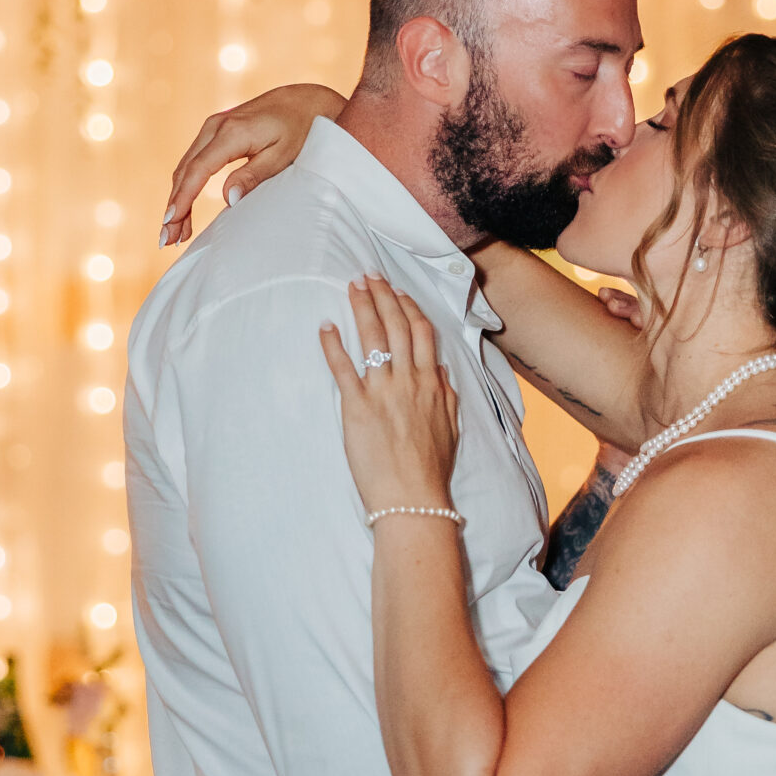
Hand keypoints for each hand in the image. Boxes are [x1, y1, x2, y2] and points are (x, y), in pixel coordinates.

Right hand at [160, 84, 345, 247]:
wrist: (304, 101)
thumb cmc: (299, 130)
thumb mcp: (282, 155)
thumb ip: (253, 175)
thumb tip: (229, 199)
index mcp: (232, 133)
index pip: (198, 170)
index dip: (183, 198)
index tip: (171, 221)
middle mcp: (216, 127)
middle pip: (185, 171)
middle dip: (174, 206)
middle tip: (167, 239)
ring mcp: (213, 127)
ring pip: (185, 167)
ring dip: (177, 198)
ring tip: (174, 231)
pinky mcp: (214, 131)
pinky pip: (193, 161)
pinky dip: (185, 185)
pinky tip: (183, 207)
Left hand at [320, 275, 460, 519]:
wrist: (414, 500)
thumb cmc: (431, 470)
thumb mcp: (451, 429)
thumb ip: (447, 397)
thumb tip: (440, 373)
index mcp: (432, 384)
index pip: (422, 333)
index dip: (408, 307)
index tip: (398, 291)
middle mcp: (410, 381)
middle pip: (396, 325)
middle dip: (382, 296)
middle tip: (369, 275)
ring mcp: (383, 392)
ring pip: (373, 338)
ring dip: (362, 308)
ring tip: (352, 287)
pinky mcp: (358, 407)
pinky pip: (343, 368)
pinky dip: (333, 344)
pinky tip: (325, 326)